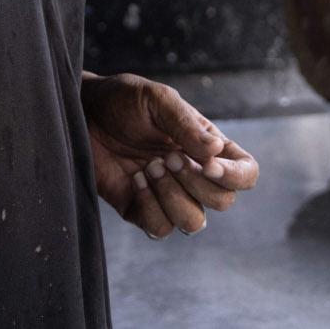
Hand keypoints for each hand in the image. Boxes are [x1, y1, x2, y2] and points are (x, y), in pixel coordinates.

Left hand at [80, 72, 258, 239]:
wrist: (83, 113)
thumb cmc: (124, 100)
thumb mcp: (158, 101)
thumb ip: (187, 126)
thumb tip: (217, 150)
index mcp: (207, 147)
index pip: (246, 173)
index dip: (236, 176)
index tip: (208, 164)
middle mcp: (193, 174)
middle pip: (224, 201)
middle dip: (196, 183)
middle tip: (166, 157)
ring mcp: (168, 195)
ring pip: (194, 223)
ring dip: (173, 197)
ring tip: (149, 168)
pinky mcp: (141, 210)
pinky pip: (160, 229)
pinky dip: (150, 207)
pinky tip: (136, 180)